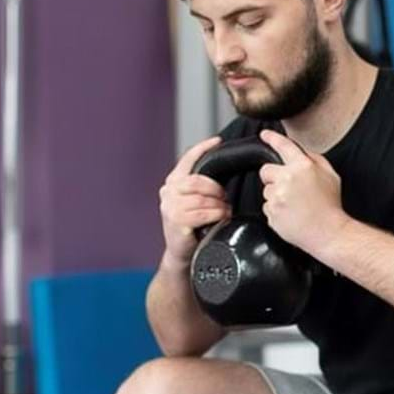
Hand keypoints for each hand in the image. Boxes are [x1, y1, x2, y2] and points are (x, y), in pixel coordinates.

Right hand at [159, 136, 229, 265]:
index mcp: (172, 183)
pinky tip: (220, 218)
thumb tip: (222, 174)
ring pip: (203, 198)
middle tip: (224, 198)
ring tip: (223, 211)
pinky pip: (203, 212)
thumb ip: (201, 187)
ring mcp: (170, 207)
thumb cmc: (192, 226)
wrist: (182, 253)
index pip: (186, 160)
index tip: (217, 141)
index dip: (202, 149)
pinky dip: (217, 214)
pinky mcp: (176, 221)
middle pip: (198, 180)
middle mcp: (168, 192)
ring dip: (219, 205)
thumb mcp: (194, 202)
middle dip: (216, 188)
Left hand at [257, 130, 349, 255]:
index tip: (264, 135)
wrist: (328, 233)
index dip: (272, 138)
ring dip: (277, 196)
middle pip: (266, 170)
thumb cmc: (331, 206)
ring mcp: (278, 196)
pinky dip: (276, 211)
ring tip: (294, 205)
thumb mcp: (331, 176)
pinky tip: (291, 214)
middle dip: (274, 177)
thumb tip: (302, 153)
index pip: (283, 146)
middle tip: (289, 188)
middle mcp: (288, 179)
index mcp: (303, 167)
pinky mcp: (271, 212)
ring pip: (267, 190)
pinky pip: (267, 207)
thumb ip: (315, 160)